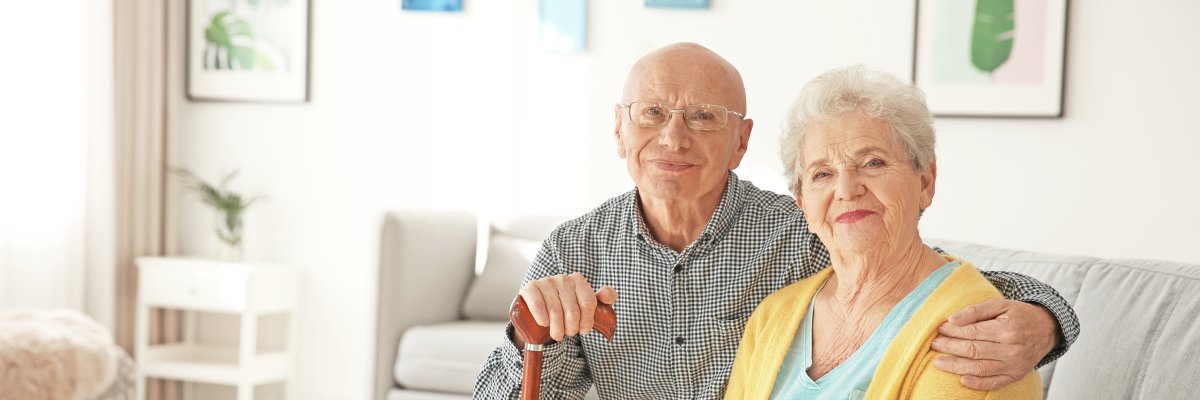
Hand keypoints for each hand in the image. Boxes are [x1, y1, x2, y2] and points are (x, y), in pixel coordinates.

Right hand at [517, 272, 616, 341]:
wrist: (540, 310)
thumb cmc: (565, 308)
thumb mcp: (585, 303)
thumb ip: (603, 297)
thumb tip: (608, 296)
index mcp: (578, 280)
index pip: (588, 303)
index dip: (587, 321)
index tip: (584, 331)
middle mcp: (562, 278)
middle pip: (572, 310)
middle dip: (571, 328)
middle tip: (568, 334)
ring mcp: (545, 282)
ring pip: (555, 312)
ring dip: (557, 329)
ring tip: (557, 335)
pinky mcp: (530, 288)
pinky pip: (538, 305)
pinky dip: (542, 318)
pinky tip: (543, 324)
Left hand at [930, 298, 1060, 389]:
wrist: (1046, 329)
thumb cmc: (1019, 315)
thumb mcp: (1000, 305)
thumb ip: (975, 311)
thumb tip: (951, 319)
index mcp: (1007, 330)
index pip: (973, 333)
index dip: (953, 331)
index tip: (939, 329)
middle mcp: (1012, 350)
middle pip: (974, 351)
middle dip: (950, 348)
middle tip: (934, 344)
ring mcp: (1014, 365)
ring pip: (980, 369)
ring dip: (956, 367)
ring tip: (938, 363)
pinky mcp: (1016, 376)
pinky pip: (995, 383)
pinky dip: (978, 384)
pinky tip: (962, 380)